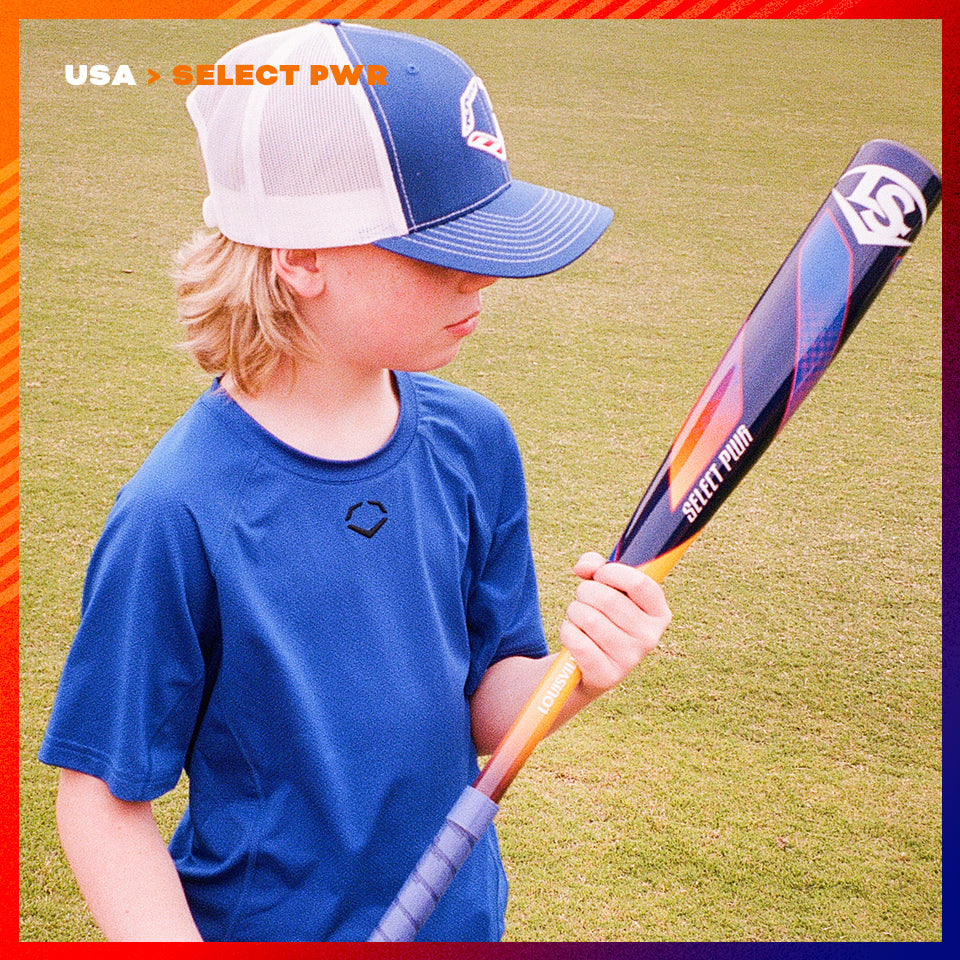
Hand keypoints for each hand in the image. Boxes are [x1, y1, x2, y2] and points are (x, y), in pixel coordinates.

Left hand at [558, 551, 671, 695]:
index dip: (612, 572)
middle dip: (585, 591)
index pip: (639, 583)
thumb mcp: (604, 586)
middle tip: (583, 598)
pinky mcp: (608, 676)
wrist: (589, 666)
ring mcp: (630, 659)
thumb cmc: (602, 616)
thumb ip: (595, 565)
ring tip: (579, 617)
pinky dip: (567, 631)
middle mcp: (650, 637)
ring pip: (588, 618)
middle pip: (608, 599)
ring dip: (574, 612)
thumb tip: (584, 567)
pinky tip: (573, 635)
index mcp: (659, 613)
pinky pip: (576, 640)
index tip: (599, 573)